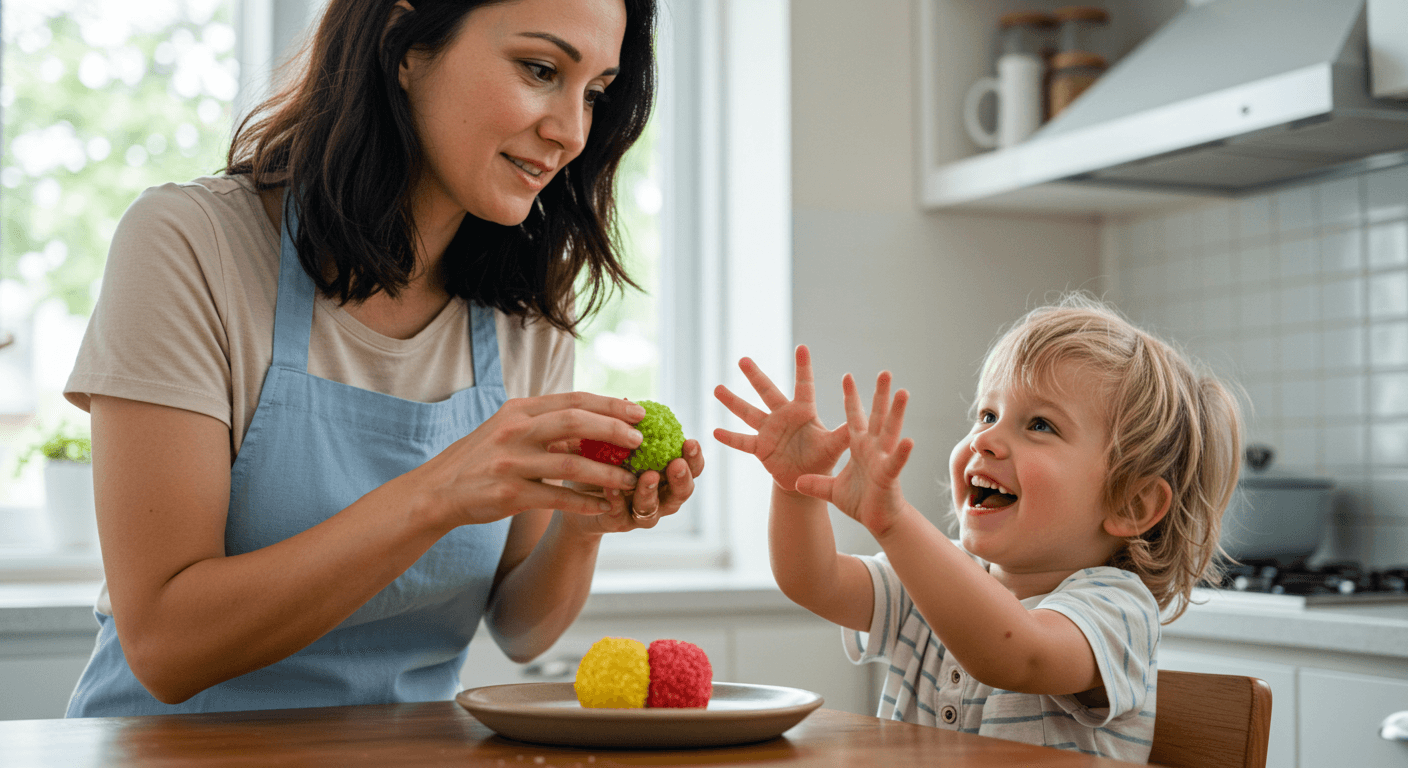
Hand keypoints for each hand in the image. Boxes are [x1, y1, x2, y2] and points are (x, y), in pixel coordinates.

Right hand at [412, 392, 645, 529]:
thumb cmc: (482, 458)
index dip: (610, 405)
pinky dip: (584, 502)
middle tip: (641, 440)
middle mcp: (515, 431)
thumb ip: (547, 424)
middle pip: (575, 423)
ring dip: (606, 473)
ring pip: (571, 464)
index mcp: (519, 410)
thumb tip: (597, 421)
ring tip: (631, 479)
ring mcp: (510, 463)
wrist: (438, 491)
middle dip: (613, 429)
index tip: (639, 411)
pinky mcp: (509, 495)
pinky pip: (557, 498)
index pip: (573, 400)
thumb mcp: (509, 430)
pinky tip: (602, 506)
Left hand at [556, 438, 705, 534]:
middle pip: (681, 493)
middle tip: (676, 464)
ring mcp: (639, 513)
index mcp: (667, 474)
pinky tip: (610, 488)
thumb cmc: (603, 464)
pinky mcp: (617, 522)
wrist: (574, 496)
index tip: (690, 442)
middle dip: (681, 478)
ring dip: (651, 492)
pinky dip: (617, 500)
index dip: (694, 458)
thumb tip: (629, 401)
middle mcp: (660, 496)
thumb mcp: (615, 444)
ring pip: (653, 509)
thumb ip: (626, 429)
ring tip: (647, 477)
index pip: (691, 467)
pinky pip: (620, 514)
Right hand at [713, 345, 848, 492]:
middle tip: (743, 359)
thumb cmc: (823, 458)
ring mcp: (769, 430)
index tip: (802, 347)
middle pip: (767, 391)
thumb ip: (844, 434)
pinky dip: (730, 438)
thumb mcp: (835, 446)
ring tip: (717, 388)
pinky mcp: (760, 448)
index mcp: (804, 412)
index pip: (804, 385)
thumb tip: (863, 421)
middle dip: (755, 376)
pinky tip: (714, 431)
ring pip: (749, 412)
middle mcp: (783, 416)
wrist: (805, 479)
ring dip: (733, 401)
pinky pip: (743, 441)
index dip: (803, 367)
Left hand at [795, 371, 913, 535]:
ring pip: (890, 432)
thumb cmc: (861, 502)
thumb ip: (816, 484)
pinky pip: (895, 463)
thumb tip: (797, 482)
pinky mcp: (888, 476)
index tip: (847, 376)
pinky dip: (901, 453)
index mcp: (860, 447)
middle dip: (880, 394)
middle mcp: (873, 448)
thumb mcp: (832, 490)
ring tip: (902, 393)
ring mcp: (882, 460)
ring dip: (896, 413)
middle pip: (876, 416)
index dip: (851, 397)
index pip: (855, 417)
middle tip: (884, 372)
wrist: (877, 522)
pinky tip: (908, 440)